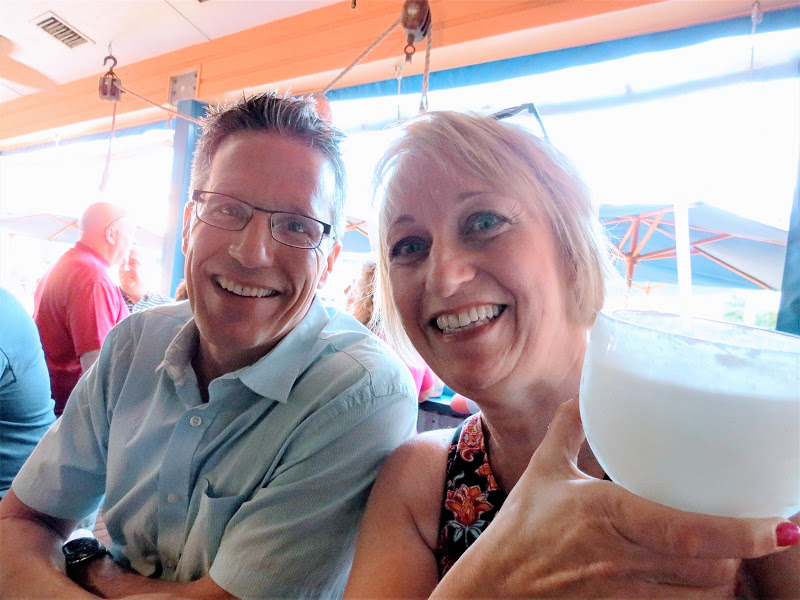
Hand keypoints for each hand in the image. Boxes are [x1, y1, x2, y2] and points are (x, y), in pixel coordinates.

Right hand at [435, 398, 798, 597]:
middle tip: (759, 530)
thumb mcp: (543, 471)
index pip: (687, 533)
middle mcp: (621, 558)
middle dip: (743, 555)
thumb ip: (570, 429)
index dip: (741, 533)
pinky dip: (700, 597)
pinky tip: (702, 579)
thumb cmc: (519, 530)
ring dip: (727, 578)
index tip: (780, 525)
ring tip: (736, 554)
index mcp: (605, 515)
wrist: (494, 589)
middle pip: (711, 570)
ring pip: (702, 596)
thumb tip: (585, 392)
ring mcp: (625, 593)